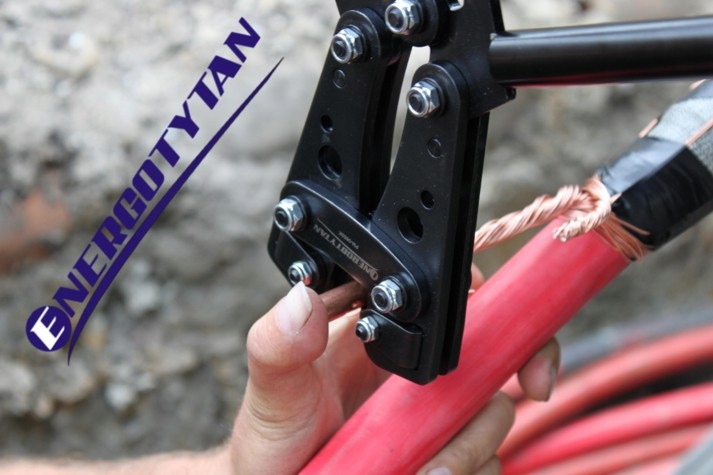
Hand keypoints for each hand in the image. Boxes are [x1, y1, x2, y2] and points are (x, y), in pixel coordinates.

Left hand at [230, 270, 558, 473]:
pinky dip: (466, 471)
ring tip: (421, 469)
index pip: (456, 298)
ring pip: (494, 413)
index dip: (493, 307)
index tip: (507, 337)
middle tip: (467, 424)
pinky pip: (486, 459)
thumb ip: (277, 345)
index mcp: (385, 331)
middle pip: (494, 356)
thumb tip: (302, 302)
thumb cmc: (275, 437)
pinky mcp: (445, 450)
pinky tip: (425, 474)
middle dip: (495, 391)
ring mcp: (436, 410)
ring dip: (468, 448)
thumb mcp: (273, 389)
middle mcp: (419, 367)